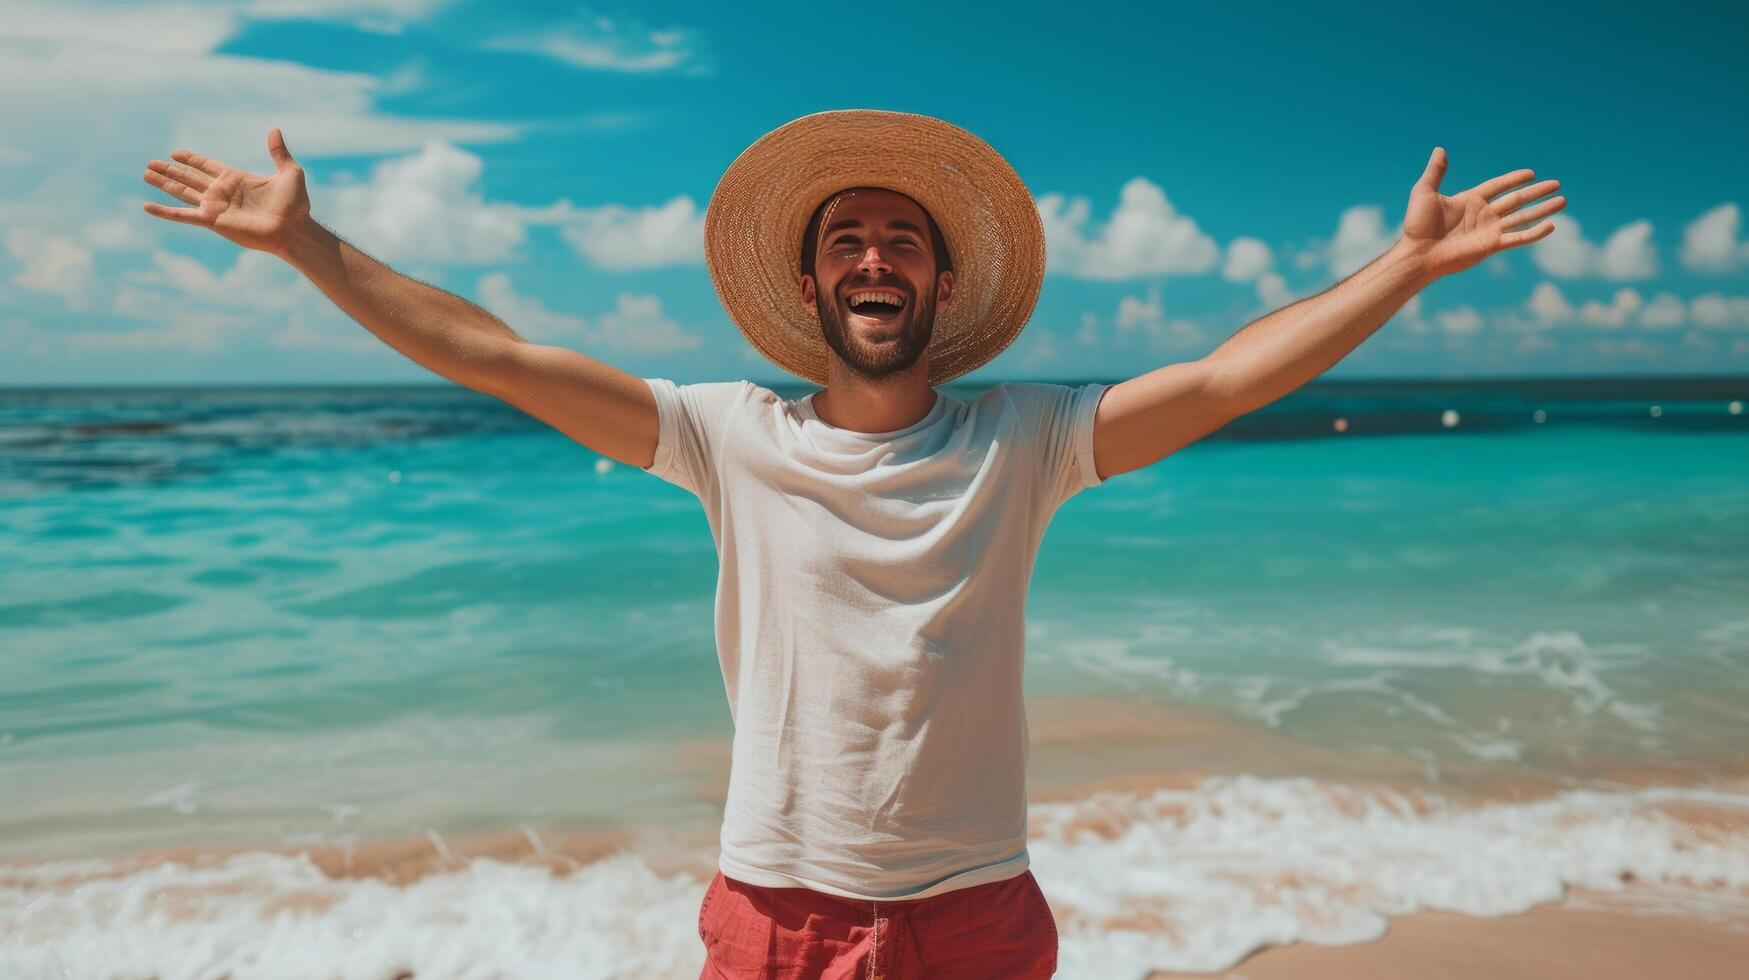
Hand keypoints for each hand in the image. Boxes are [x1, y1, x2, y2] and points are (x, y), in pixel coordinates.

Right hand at [141, 128, 310, 256]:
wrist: (293, 229)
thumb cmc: (295, 205)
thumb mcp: (290, 173)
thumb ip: (279, 152)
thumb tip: (274, 130)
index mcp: (236, 179)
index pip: (207, 166)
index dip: (192, 159)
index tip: (176, 153)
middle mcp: (222, 192)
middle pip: (190, 177)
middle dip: (171, 170)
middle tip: (151, 162)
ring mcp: (215, 206)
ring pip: (182, 192)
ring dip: (164, 183)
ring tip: (146, 173)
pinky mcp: (212, 221)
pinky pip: (183, 215)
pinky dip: (164, 212)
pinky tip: (147, 206)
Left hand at [1400, 147, 1565, 278]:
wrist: (1418, 253)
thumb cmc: (1418, 225)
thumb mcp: (1424, 192)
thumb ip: (1435, 172)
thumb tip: (1440, 149)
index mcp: (1470, 200)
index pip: (1498, 186)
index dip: (1514, 179)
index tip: (1531, 173)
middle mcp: (1483, 215)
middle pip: (1516, 200)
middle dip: (1537, 192)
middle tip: (1557, 184)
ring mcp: (1489, 230)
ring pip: (1523, 217)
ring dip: (1543, 209)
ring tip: (1562, 201)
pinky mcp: (1491, 245)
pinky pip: (1518, 238)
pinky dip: (1535, 233)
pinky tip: (1551, 225)